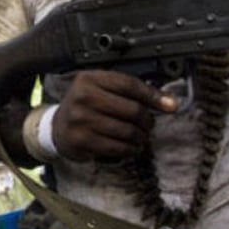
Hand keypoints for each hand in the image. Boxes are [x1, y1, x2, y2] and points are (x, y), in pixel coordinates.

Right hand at [52, 71, 177, 160]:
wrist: (58, 127)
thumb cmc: (85, 105)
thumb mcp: (102, 89)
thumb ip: (131, 91)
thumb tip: (169, 102)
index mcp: (90, 79)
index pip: (129, 85)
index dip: (153, 96)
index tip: (171, 105)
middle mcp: (83, 97)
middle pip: (131, 109)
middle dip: (147, 120)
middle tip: (148, 124)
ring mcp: (81, 119)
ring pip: (127, 131)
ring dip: (140, 137)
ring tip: (141, 137)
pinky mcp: (82, 140)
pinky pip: (117, 147)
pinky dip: (130, 149)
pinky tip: (131, 147)